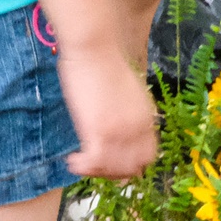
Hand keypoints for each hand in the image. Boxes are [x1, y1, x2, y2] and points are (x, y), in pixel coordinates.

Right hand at [57, 42, 157, 178]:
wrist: (95, 47)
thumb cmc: (105, 62)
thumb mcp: (129, 90)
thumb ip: (130, 112)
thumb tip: (120, 124)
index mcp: (147, 119)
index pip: (147, 157)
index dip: (130, 164)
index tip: (113, 162)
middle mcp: (138, 130)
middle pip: (132, 168)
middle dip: (112, 172)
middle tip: (94, 166)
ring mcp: (120, 133)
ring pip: (112, 170)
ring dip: (96, 172)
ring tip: (81, 163)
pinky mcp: (100, 132)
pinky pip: (94, 163)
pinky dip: (83, 167)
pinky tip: (73, 160)